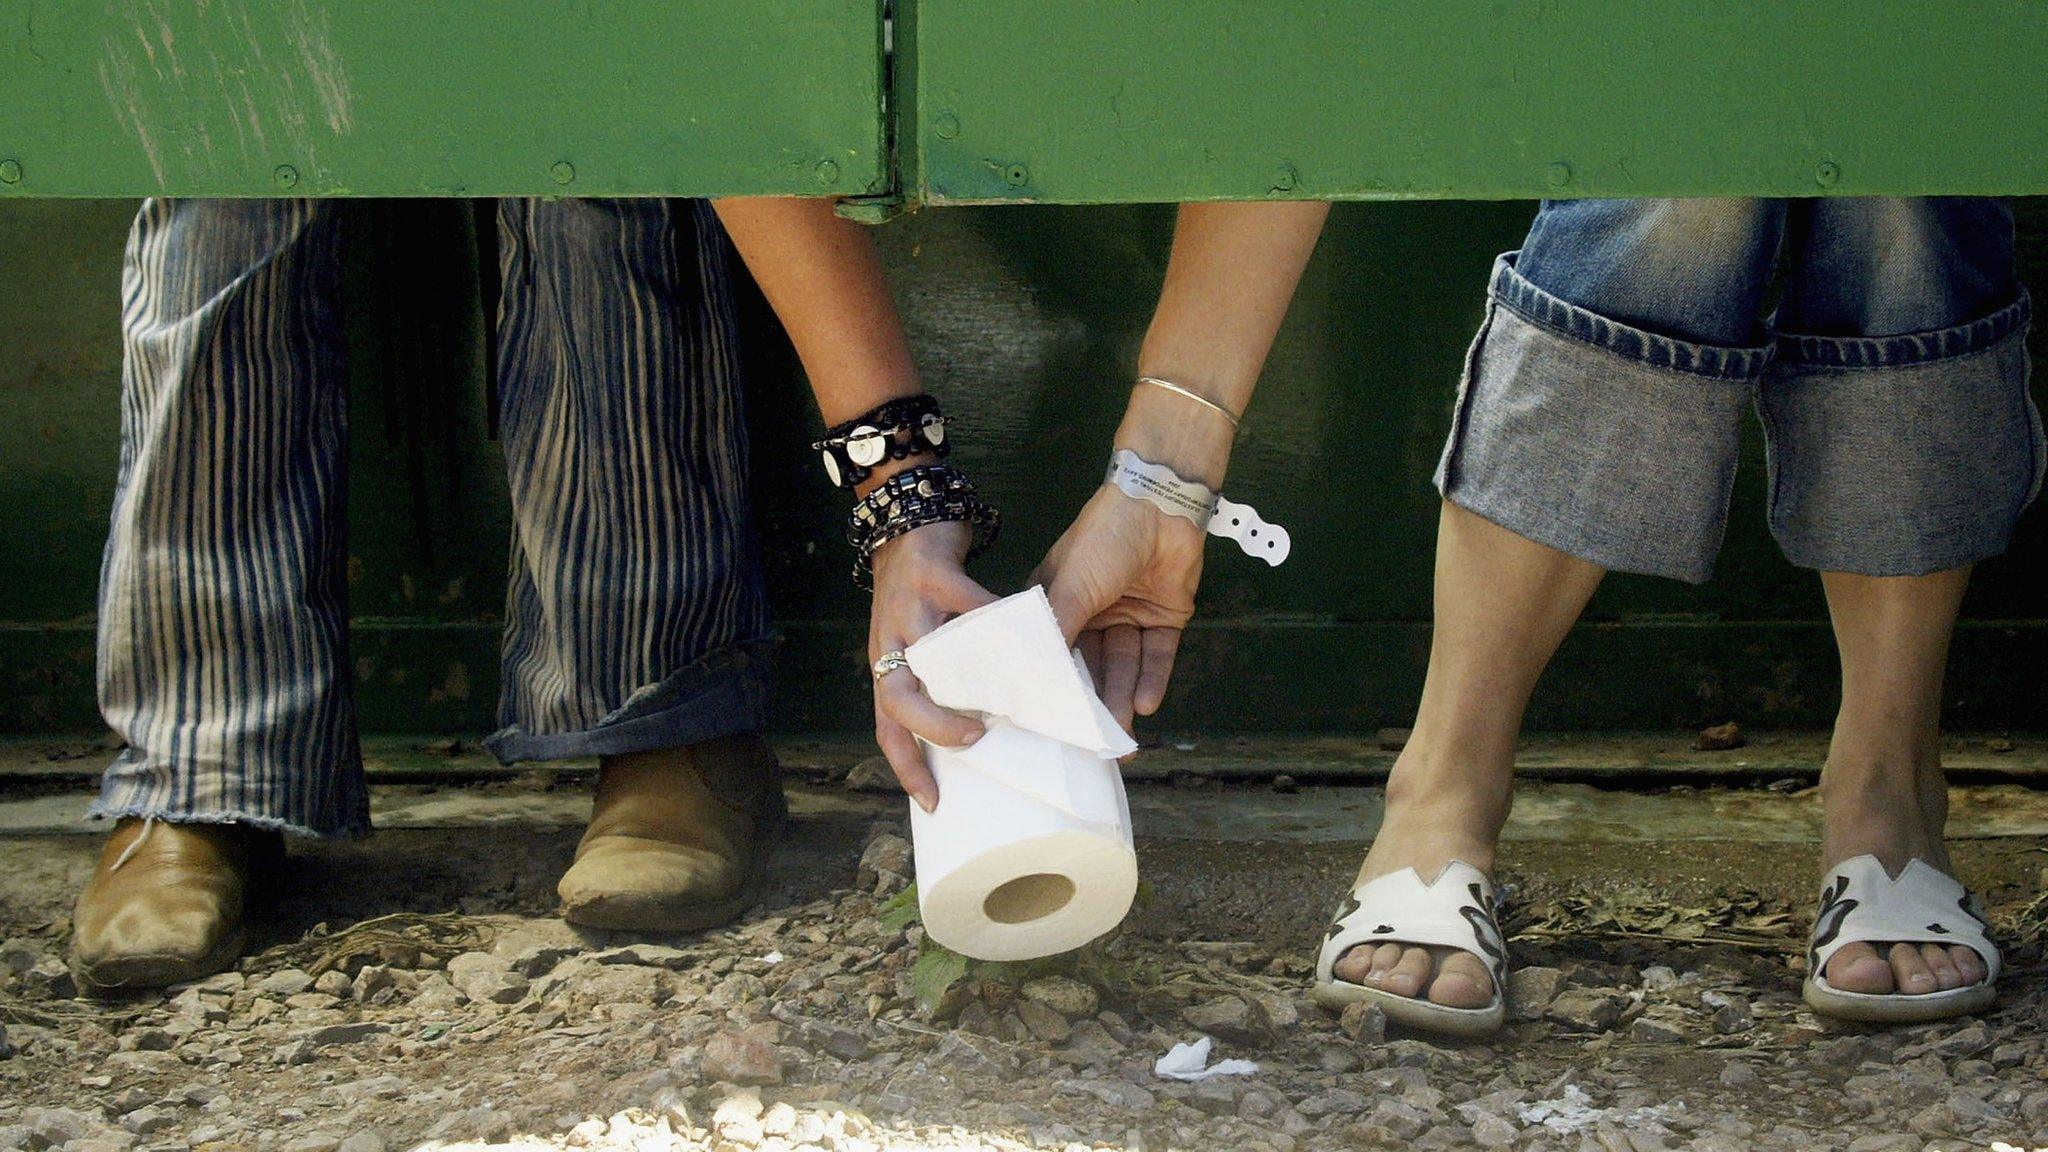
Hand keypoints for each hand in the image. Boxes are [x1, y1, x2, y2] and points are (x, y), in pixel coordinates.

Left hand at [868, 520, 998, 811]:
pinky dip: (996, 616)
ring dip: (967, 676)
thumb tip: (994, 718)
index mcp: (888, 665)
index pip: (887, 729)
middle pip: (895, 699)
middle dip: (932, 729)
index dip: (906, 768)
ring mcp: (907, 607)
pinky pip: (966, 600)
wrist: (908, 520)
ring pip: (929, 654)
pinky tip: (1025, 627)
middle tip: (975, 740)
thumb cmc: (925, 591)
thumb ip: (948, 675)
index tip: (934, 803)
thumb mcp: (924, 638)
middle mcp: (891, 642)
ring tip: (1007, 689)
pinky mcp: (931, 572)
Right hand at [1033, 486, 1206, 732]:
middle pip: (1089, 665)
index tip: (1046, 724)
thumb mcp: (1069, 587)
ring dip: (1121, 696)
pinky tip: (1146, 704)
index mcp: (1057, 601)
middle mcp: (1089, 612)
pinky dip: (1151, 678)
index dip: (1050, 685)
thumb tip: (1034, 683)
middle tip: (1092, 742)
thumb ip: (1054, 635)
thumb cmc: (1102, 540)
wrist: (1162, 505)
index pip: (1050, 651)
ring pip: (1123, 664)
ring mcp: (1127, 614)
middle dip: (1092, 701)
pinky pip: (1156, 654)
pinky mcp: (1163, 616)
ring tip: (1122, 735)